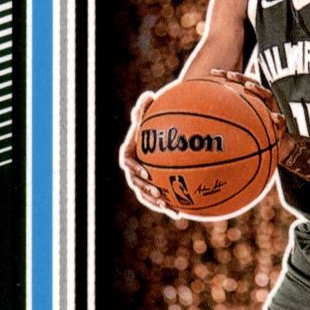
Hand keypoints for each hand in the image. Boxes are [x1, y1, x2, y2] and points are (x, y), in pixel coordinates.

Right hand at [118, 91, 179, 218]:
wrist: (165, 129)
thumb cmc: (156, 118)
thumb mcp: (150, 110)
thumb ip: (146, 106)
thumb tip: (148, 96)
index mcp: (130, 152)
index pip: (127, 162)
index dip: (134, 168)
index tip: (145, 171)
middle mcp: (134, 168)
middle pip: (136, 183)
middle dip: (146, 191)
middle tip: (158, 194)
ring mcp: (145, 179)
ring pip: (146, 195)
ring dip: (156, 204)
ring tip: (169, 208)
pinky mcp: (156, 186)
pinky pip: (160, 199)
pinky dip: (169, 206)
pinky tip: (182, 213)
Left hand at [208, 69, 291, 157]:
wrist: (277, 146)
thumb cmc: (255, 135)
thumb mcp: (239, 128)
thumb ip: (225, 122)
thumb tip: (198, 126)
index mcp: (251, 99)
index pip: (237, 84)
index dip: (225, 76)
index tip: (211, 72)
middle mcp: (261, 101)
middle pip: (251, 83)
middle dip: (240, 78)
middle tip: (228, 75)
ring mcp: (273, 109)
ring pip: (267, 95)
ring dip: (258, 90)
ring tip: (249, 86)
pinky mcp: (282, 122)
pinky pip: (282, 120)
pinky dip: (278, 118)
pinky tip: (275, 118)